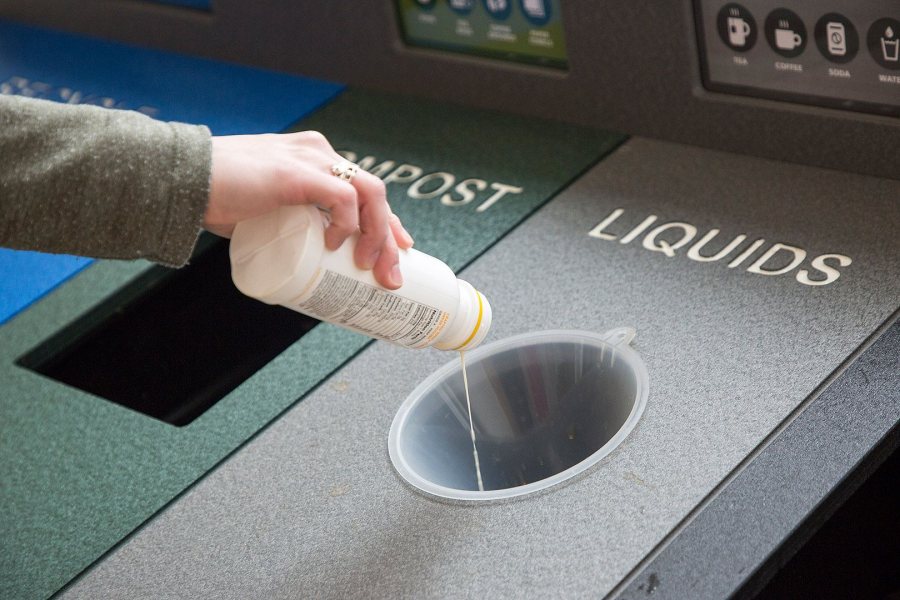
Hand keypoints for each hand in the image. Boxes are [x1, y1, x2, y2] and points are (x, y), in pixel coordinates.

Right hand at [204, 131, 413, 288]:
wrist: (179, 180)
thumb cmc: (215, 195)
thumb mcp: (264, 206)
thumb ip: (284, 220)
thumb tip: (300, 260)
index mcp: (314, 157)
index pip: (364, 189)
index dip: (387, 221)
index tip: (399, 251)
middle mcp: (318, 152)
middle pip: (373, 194)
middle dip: (389, 238)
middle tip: (391, 276)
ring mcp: (309, 159)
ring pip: (368, 193)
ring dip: (378, 235)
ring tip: (370, 267)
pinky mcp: (295, 173)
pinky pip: (342, 196)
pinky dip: (348, 223)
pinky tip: (338, 245)